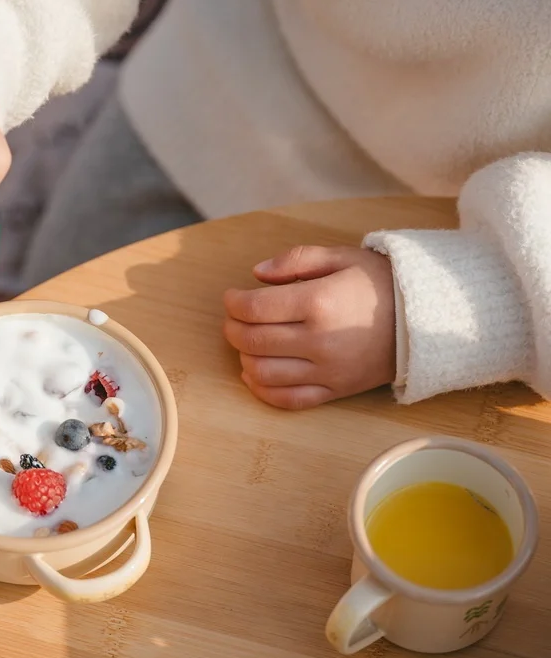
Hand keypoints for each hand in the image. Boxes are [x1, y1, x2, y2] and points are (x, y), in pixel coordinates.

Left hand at [224, 246, 396, 409]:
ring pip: (264, 373)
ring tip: (247, 343)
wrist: (426, 319)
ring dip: (244, 358)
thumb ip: (296, 260)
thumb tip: (256, 274)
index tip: (231, 298)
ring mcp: (327, 371)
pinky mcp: (335, 391)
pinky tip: (254, 374)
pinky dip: (262, 390)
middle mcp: (320, 341)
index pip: (255, 308)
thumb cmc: (380, 283)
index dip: (233, 303)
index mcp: (319, 303)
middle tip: (233, 319)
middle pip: (253, 341)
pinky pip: (288, 400)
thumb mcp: (341, 257)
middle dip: (233, 329)